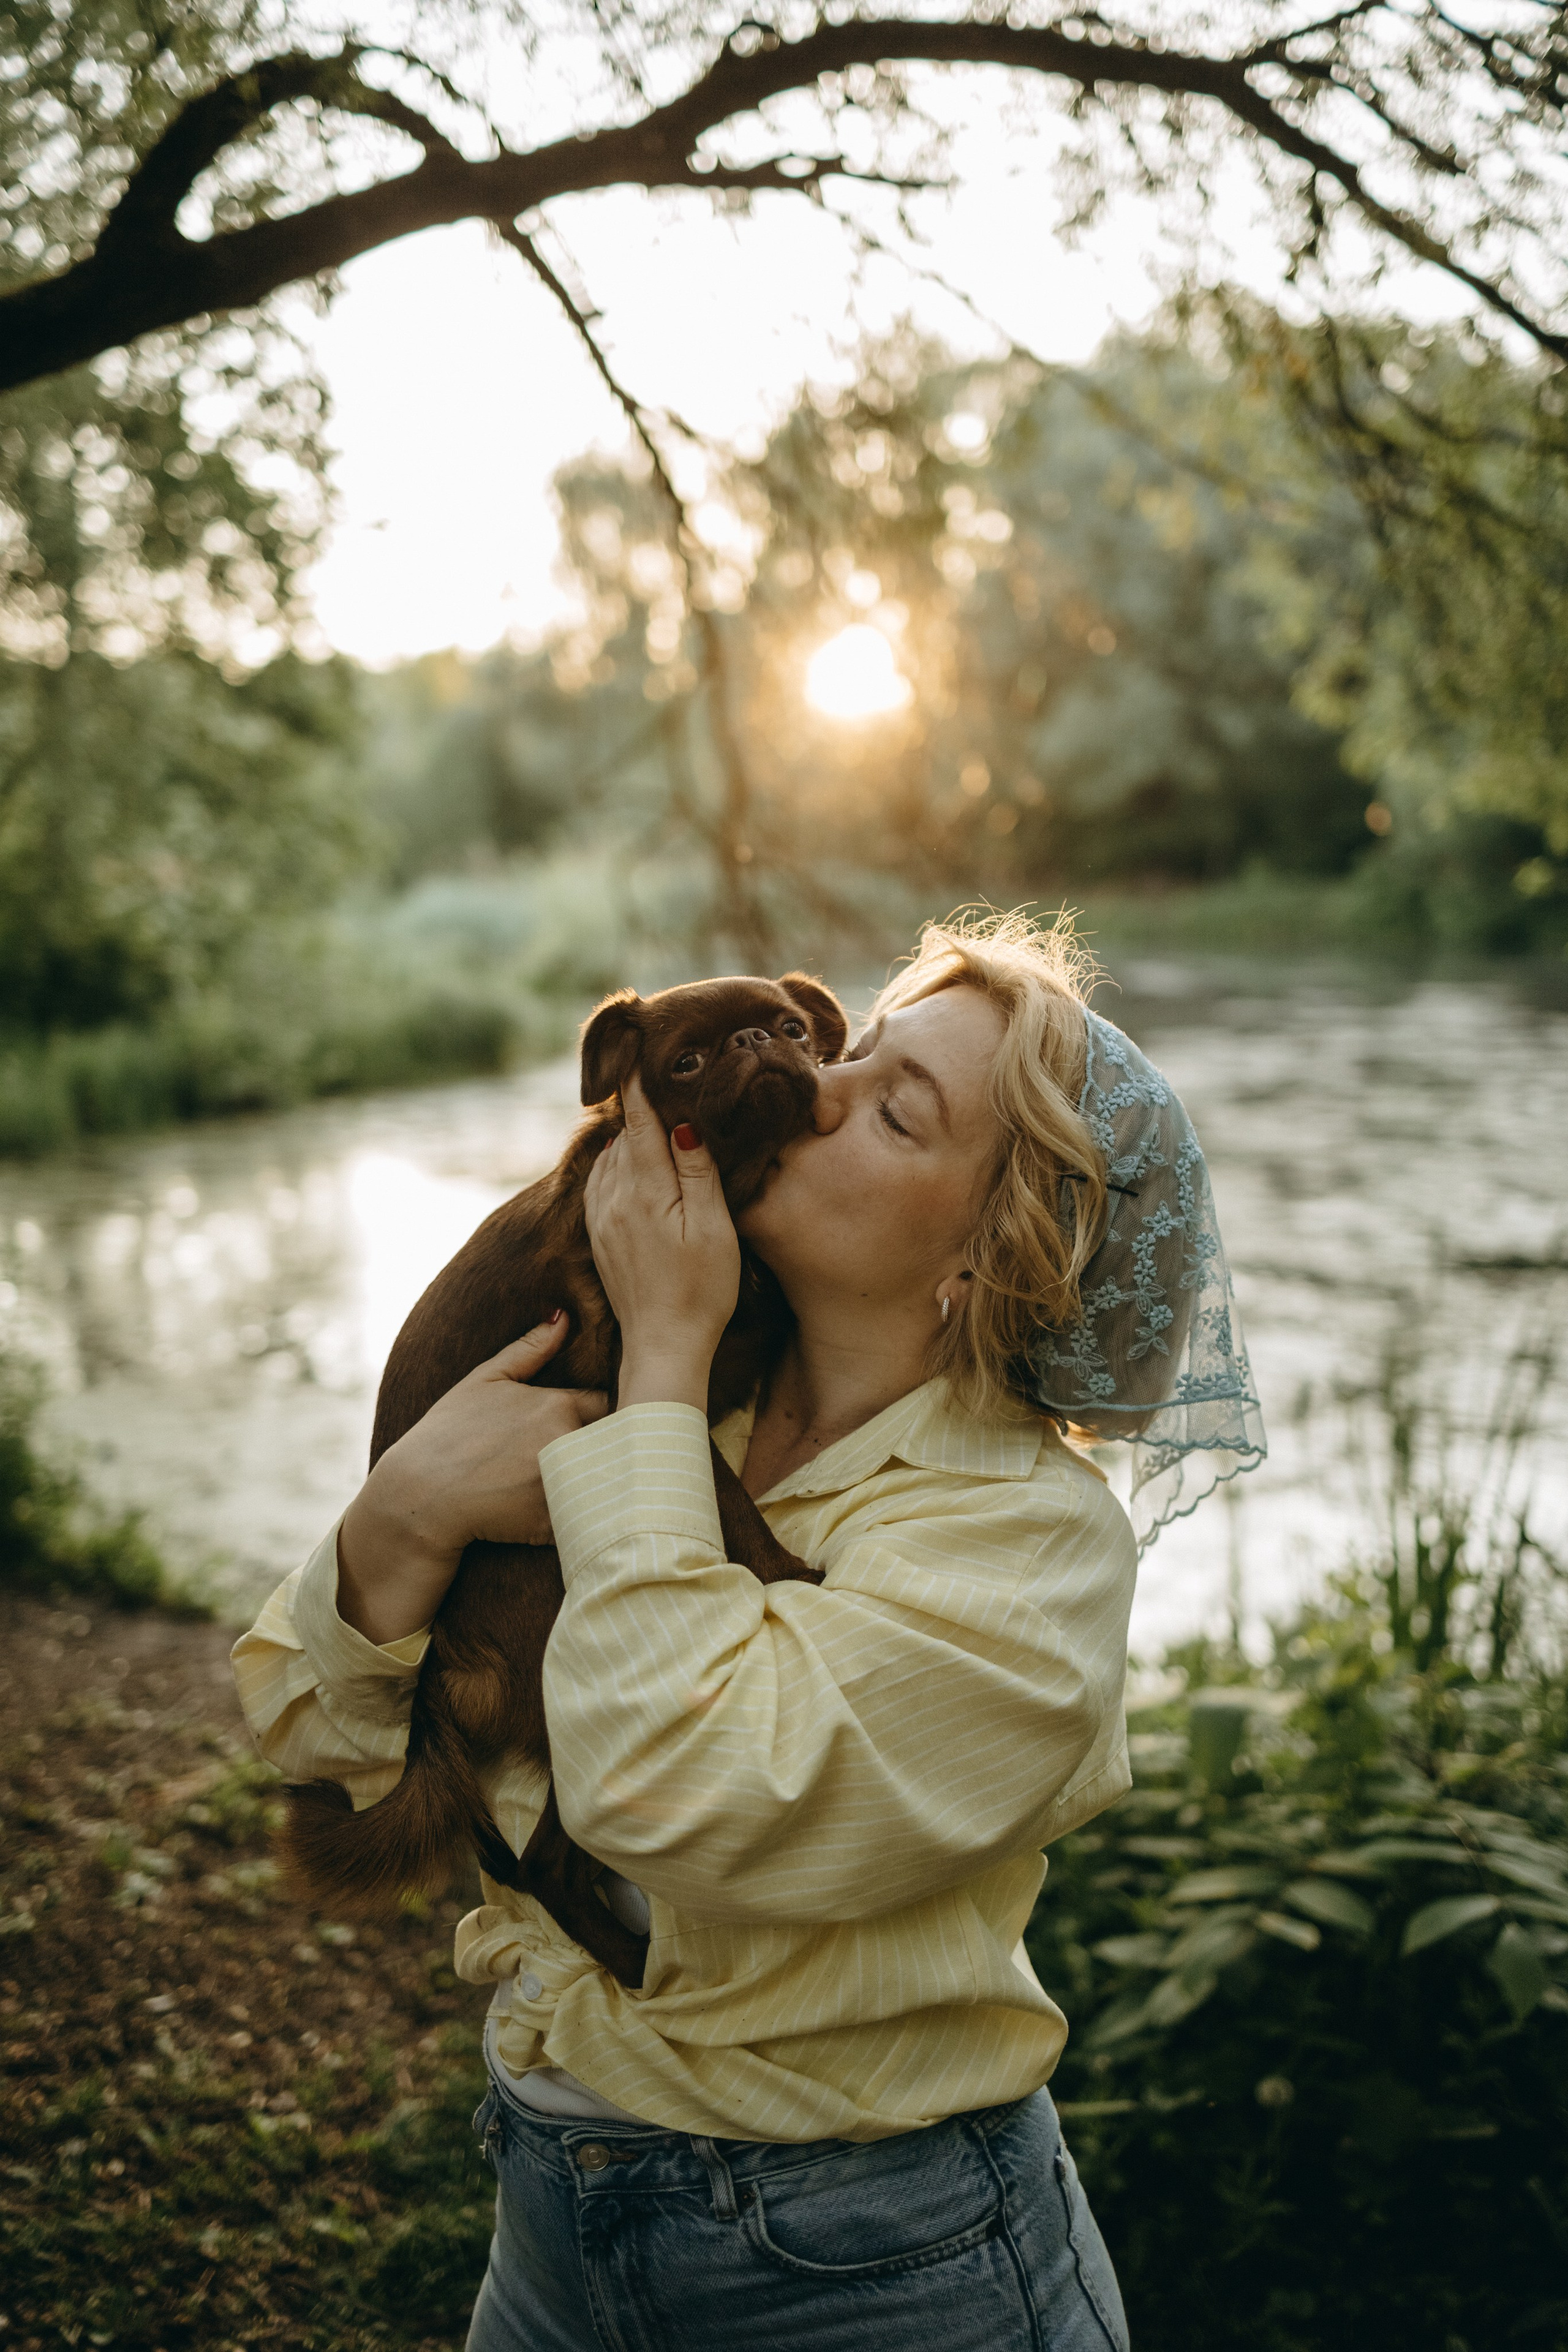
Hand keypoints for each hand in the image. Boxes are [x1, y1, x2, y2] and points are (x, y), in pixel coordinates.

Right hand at [336, 1318, 607, 1643]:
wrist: (417, 1497)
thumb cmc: (446, 1434)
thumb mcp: (483, 1381)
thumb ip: (529, 1349)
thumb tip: (565, 1316)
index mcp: (559, 1405)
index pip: (612, 1402)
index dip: (608, 1411)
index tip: (599, 1420)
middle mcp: (569, 1443)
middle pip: (620, 1441)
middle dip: (616, 1445)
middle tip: (607, 1451)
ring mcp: (565, 1486)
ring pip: (612, 1480)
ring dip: (610, 1479)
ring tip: (605, 1483)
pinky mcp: (557, 1526)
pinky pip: (593, 1518)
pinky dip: (593, 1516)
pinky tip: (584, 1514)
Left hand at [584, 1072, 740, 1410]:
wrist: (664, 1346)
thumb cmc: (702, 1289)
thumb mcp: (713, 1227)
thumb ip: (697, 1172)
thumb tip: (681, 1124)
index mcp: (643, 1189)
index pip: (636, 1120)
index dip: (636, 1082)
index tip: (633, 1046)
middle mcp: (612, 1198)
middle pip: (620, 1135)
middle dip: (635, 1105)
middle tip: (651, 1073)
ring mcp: (600, 1218)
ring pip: (608, 1158)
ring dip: (625, 1135)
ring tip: (646, 1114)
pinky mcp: (598, 1237)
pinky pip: (600, 1182)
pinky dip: (614, 1162)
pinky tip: (630, 1163)